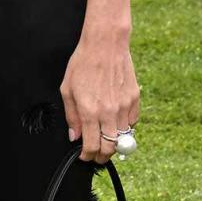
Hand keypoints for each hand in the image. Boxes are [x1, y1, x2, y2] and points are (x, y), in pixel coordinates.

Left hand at [59, 29, 138, 163]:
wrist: (105, 44)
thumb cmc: (83, 63)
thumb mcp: (67, 88)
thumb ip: (71, 115)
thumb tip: (74, 136)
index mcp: (89, 111)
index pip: (92, 146)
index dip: (88, 156)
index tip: (85, 156)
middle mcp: (108, 113)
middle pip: (110, 149)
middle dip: (102, 156)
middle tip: (97, 155)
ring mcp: (123, 107)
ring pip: (123, 139)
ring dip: (114, 144)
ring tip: (105, 139)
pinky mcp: (134, 101)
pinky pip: (132, 124)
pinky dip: (125, 127)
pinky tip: (115, 121)